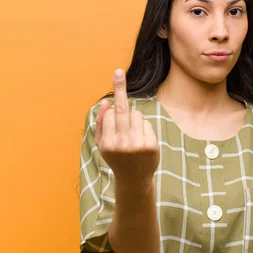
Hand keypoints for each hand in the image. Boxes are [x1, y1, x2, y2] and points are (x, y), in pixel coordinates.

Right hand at [95, 69, 159, 188]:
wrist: (134, 180)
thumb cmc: (116, 158)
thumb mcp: (102, 146)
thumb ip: (101, 125)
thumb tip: (105, 104)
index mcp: (108, 144)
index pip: (110, 115)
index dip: (112, 111)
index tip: (115, 79)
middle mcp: (122, 144)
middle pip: (122, 111)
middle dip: (120, 90)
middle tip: (118, 72)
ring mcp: (138, 145)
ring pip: (136, 115)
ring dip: (134, 119)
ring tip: (132, 136)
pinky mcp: (151, 145)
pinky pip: (146, 123)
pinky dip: (143, 127)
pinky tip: (141, 140)